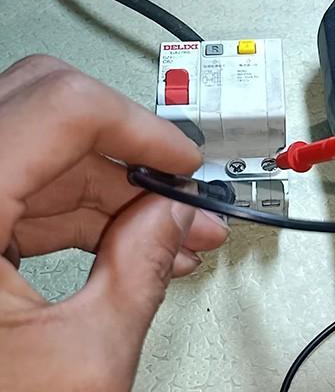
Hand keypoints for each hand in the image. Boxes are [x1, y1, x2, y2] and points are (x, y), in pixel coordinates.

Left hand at [0, 55, 228, 390]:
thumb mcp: (83, 359)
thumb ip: (143, 272)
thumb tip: (177, 214)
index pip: (59, 109)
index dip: (137, 127)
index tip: (179, 161)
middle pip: (47, 122)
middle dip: (131, 162)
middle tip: (180, 198)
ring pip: (41, 162)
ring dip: (114, 197)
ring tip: (170, 238)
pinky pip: (21, 198)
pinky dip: (80, 218)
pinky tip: (127, 247)